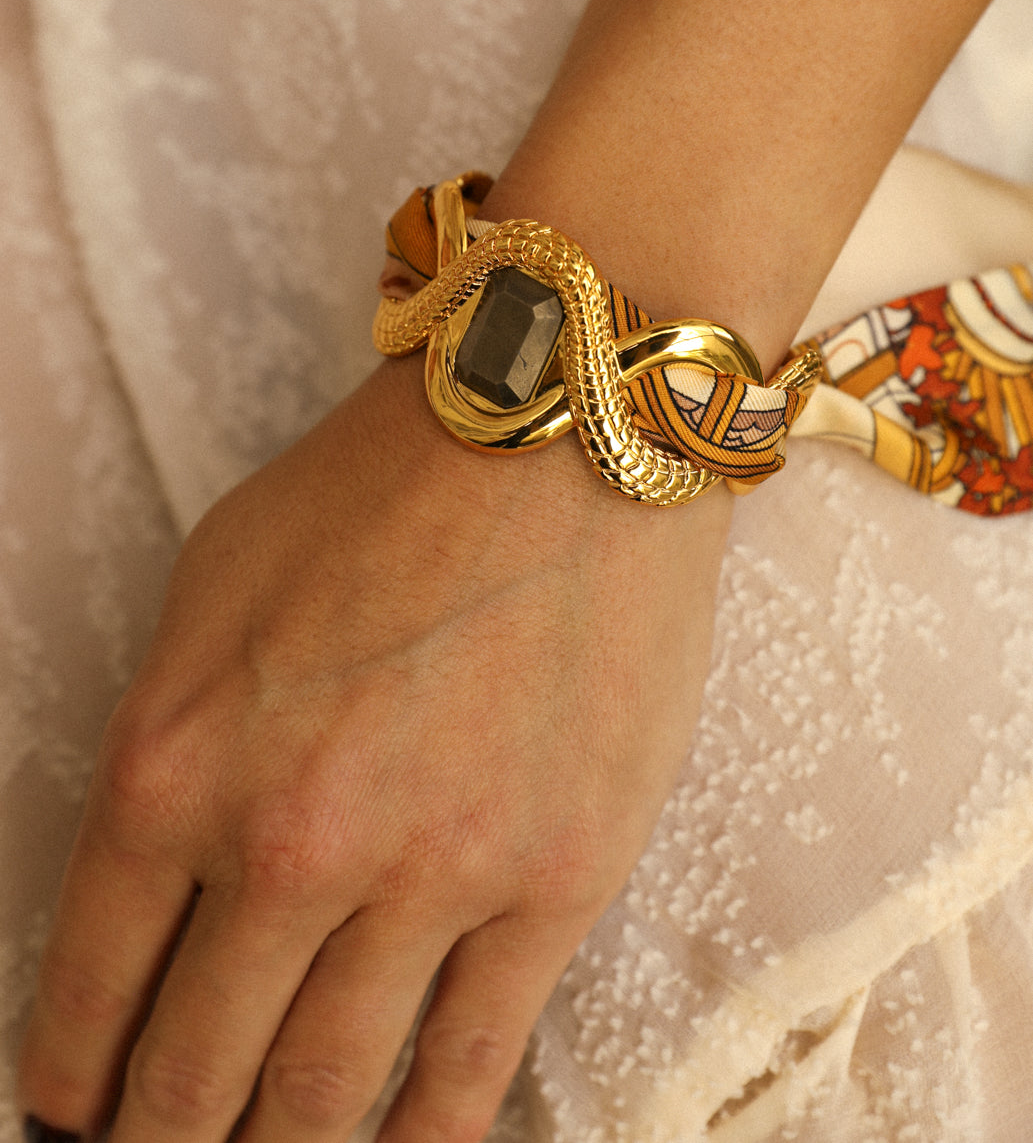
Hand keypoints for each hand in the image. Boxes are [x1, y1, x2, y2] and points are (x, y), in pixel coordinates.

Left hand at [19, 354, 727, 1142]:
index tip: (78, 1118)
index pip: (88, 990)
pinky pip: (469, 1067)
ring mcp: (431, 876)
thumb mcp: (211, 588)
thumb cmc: (378, 489)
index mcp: (177, 764)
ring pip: (324, 1093)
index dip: (72, 1083)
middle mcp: (290, 844)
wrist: (563, 430)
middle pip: (195, 1076)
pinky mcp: (552, 884)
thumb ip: (172, 741)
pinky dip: (418, 1140)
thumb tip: (156, 881)